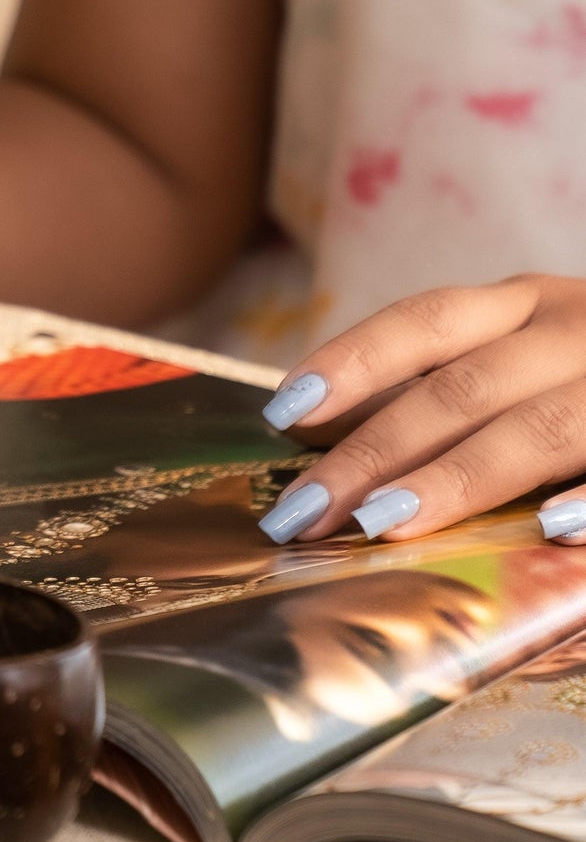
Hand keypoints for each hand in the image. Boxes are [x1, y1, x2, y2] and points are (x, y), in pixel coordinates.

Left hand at [253, 275, 585, 545]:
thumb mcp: (535, 360)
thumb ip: (458, 391)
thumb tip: (330, 436)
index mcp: (531, 305)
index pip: (426, 320)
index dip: (353, 358)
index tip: (285, 410)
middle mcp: (580, 326)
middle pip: (460, 387)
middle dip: (372, 453)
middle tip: (302, 513)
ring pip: (538, 429)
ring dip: (457, 480)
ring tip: (384, 526)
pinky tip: (547, 535)